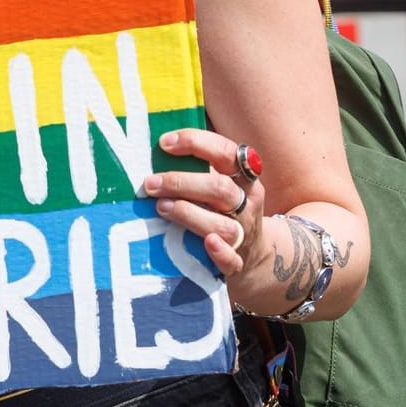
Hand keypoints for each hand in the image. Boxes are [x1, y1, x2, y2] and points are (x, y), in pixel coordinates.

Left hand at [141, 128, 263, 277]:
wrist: (255, 255)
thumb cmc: (223, 208)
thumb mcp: (221, 182)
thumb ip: (197, 166)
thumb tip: (156, 144)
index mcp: (244, 177)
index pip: (225, 153)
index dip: (195, 143)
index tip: (164, 143)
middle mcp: (247, 204)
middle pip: (219, 189)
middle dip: (181, 183)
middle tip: (149, 183)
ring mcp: (244, 234)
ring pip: (221, 225)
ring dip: (189, 214)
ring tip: (161, 207)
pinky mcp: (237, 263)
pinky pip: (232, 260)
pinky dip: (220, 252)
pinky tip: (207, 243)